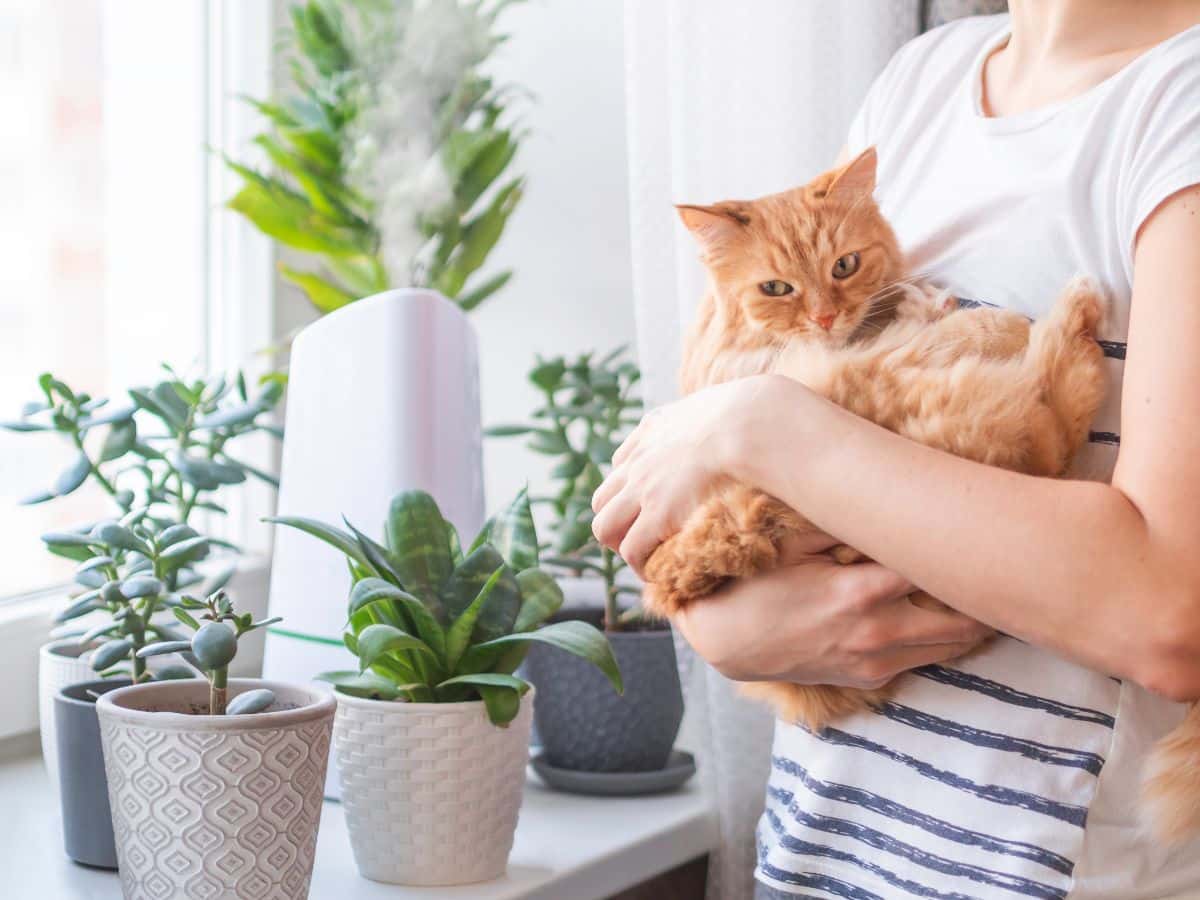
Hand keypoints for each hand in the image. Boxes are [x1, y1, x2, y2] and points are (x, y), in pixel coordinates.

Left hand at [592, 374, 799, 575]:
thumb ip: (718, 411)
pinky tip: (660, 570)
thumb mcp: (723, 400)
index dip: (634, 490)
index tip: (653, 505)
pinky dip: (640, 564)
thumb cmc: (752, 413)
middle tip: (645, 536)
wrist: (749, 425)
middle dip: (618, 520)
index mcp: (653, 429)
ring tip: (647, 558)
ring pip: (604, 527)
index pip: (622, 465)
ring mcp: (642, 489)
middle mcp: (638, 461)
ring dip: (621, 544)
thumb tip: (745, 411)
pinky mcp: (655, 514)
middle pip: (603, 499)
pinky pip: (631, 550)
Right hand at [673, 545, 991, 688]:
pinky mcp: (866, 677)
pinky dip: (944, 641)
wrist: (725, 641)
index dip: (967, 554)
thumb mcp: (791, 542)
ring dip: (973, 624)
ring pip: (948, 647)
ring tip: (995, 596)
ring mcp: (874, 660)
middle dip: (988, 599)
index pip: (936, 573)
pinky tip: (957, 621)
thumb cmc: (754, 585)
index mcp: (862, 592)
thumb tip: (884, 499)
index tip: (991, 535)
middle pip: (960, 619)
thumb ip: (839, 522)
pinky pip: (922, 661)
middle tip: (1013, 571)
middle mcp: (878, 632)